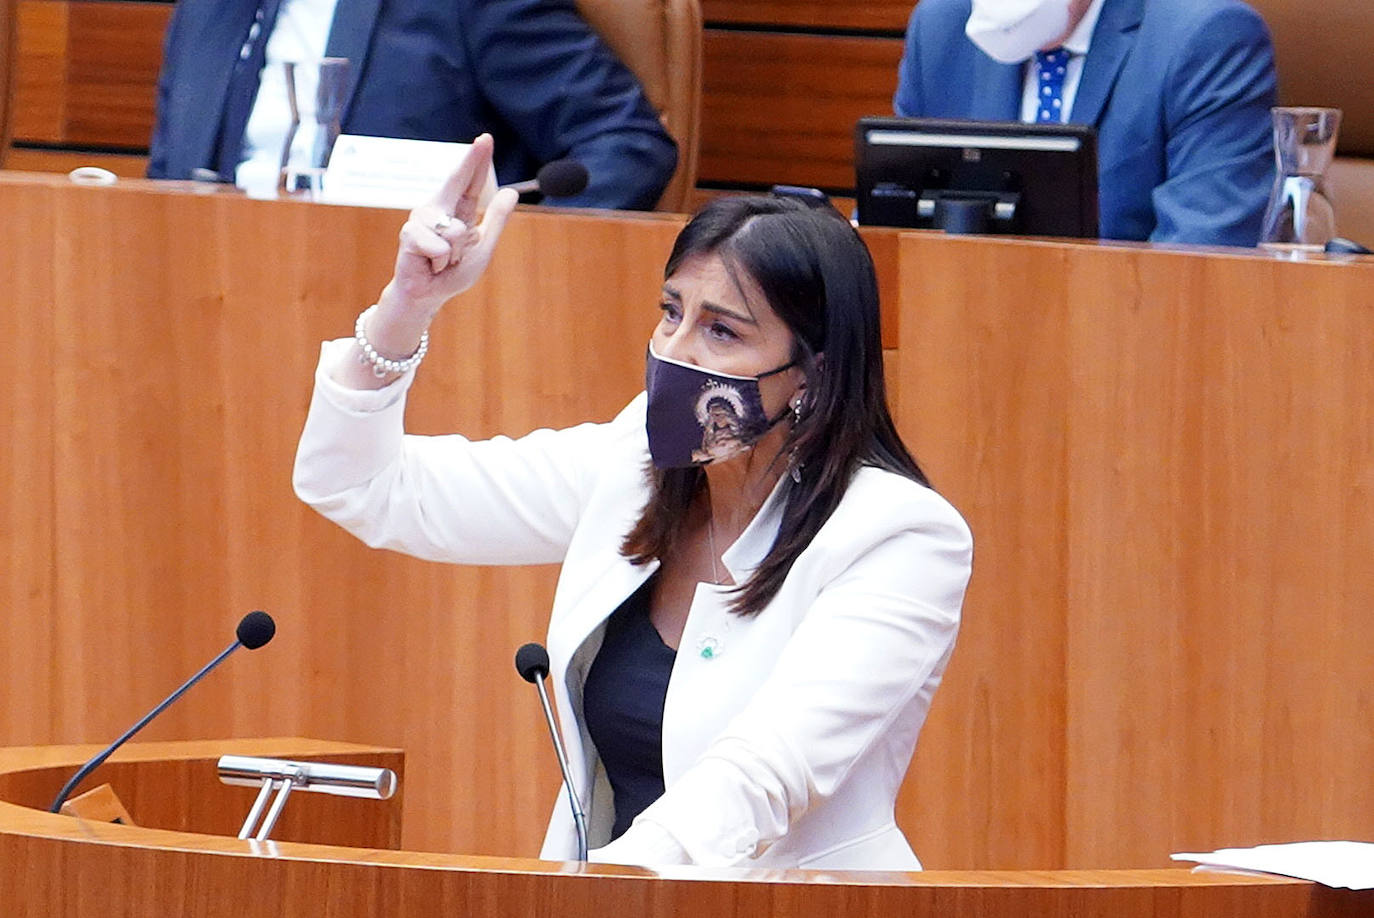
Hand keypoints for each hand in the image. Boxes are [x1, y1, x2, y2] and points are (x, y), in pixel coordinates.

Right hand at [381, 133, 518, 318]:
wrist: (427, 296)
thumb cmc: (451, 273)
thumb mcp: (482, 246)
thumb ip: (495, 219)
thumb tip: (511, 192)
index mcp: (456, 211)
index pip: (469, 182)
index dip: (477, 160)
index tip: (485, 138)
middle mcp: (437, 209)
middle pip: (456, 181)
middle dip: (471, 161)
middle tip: (486, 138)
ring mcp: (421, 220)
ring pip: (455, 231)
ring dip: (455, 254)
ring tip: (442, 261)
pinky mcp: (410, 235)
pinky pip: (441, 247)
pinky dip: (442, 261)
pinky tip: (431, 265)